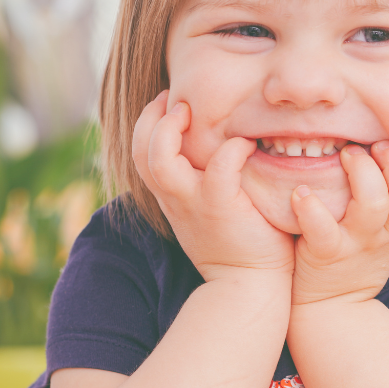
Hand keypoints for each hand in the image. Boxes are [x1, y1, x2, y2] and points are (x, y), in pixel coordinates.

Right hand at [132, 92, 295, 282]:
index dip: (148, 124)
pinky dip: (233, 149)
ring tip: (191, 112)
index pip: (141, 154)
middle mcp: (175, 198)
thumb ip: (205, 183)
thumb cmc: (239, 246)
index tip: (168, 105)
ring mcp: (194, 203)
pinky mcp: (221, 207)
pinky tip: (247, 146)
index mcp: (171, 197)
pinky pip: (220, 166)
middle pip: (139, 151)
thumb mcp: (210, 211)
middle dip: (151, 118)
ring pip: (159, 159)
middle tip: (174, 99)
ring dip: (170, 129)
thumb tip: (218, 148)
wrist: (248, 288)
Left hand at [290, 135, 388, 305]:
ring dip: (362, 173)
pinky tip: (301, 192)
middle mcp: (387, 232)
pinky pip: (322, 230)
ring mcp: (357, 243)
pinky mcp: (326, 253)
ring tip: (347, 154)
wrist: (332, 308)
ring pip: (373, 206)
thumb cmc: (359, 254)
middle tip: (378, 144)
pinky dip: (311, 209)